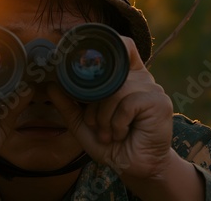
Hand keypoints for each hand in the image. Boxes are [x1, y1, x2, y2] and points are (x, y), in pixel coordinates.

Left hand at [48, 36, 173, 178]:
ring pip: (115, 91)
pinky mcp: (159, 102)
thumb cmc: (111, 143)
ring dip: (104, 118)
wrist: (134, 167)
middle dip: (94, 105)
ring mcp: (152, 88)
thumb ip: (68, 104)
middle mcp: (141, 78)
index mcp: (126, 77)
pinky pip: (127, 104)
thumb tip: (51, 85)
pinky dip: (118, 123)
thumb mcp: (83, 123)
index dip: (112, 43)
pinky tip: (122, 134)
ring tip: (108, 134)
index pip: (124, 46)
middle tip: (95, 125)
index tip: (89, 55)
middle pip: (109, 75)